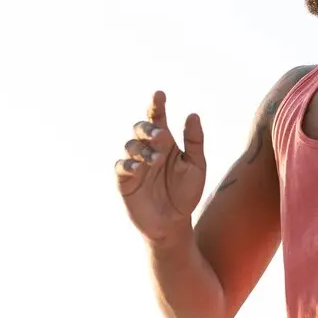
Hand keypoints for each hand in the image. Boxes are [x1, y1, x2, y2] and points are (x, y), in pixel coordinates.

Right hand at [114, 91, 206, 242]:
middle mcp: (148, 149)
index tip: (160, 94)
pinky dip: (128, 164)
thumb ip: (195, 141)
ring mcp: (135, 164)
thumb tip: (192, 114)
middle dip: (148, 128)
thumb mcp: (196, 166)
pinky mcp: (125, 181)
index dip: (157, 105)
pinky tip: (139, 167)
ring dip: (142, 148)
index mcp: (165, 143)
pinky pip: (121, 167)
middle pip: (141, 128)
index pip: (158, 119)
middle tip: (160, 135)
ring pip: (130, 145)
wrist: (175, 223)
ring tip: (156, 159)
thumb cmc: (186, 193)